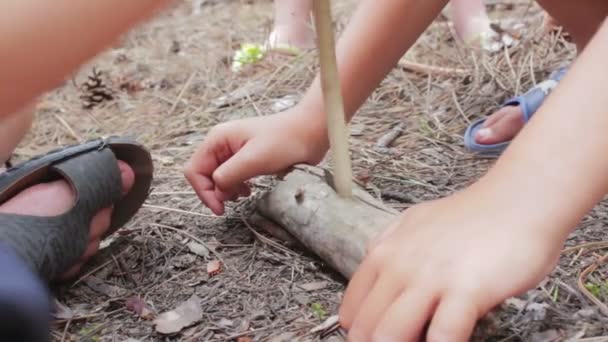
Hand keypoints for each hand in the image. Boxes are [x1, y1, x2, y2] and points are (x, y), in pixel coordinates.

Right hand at [184, 108, 328, 214]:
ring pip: (218, 177)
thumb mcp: (253, 160)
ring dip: (226, 190)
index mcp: (218, 139)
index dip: (203, 191)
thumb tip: (217, 193)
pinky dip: (236, 186)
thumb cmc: (285, 141)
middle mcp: (222, 143)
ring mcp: (234, 150)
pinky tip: (248, 190)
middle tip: (231, 204)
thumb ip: (229, 176)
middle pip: (204, 174)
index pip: (194, 170)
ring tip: (244, 195)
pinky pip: (232, 176)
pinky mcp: (246, 158)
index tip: (219, 209)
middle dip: (215, 191)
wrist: (310, 131)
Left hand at [339, 190, 564, 341]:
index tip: (374, 340)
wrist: (518, 200)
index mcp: (384, 252)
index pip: (352, 310)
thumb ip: (390, 244)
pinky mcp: (466, 291)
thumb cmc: (471, 217)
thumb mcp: (414, 222)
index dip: (360, 333)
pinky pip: (443, 335)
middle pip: (367, 328)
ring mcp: (430, 278)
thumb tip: (372, 266)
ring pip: (391, 334)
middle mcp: (399, 266)